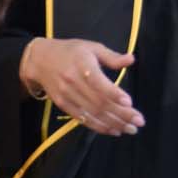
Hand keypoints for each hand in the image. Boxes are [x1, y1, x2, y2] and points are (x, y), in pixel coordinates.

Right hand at [19, 38, 144, 135]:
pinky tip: (113, 130)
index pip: (99, 83)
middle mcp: (73, 82)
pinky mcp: (63, 105)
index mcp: (82, 65)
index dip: (114, 94)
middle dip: (121, 114)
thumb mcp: (91, 47)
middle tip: (139, 122)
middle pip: (99, 102)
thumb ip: (111, 56)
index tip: (130, 102)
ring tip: (130, 129)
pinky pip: (83, 119)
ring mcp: (67, 95)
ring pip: (92, 113)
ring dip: (113, 123)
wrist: (39, 60)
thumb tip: (131, 59)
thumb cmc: (70, 51)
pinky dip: (99, 126)